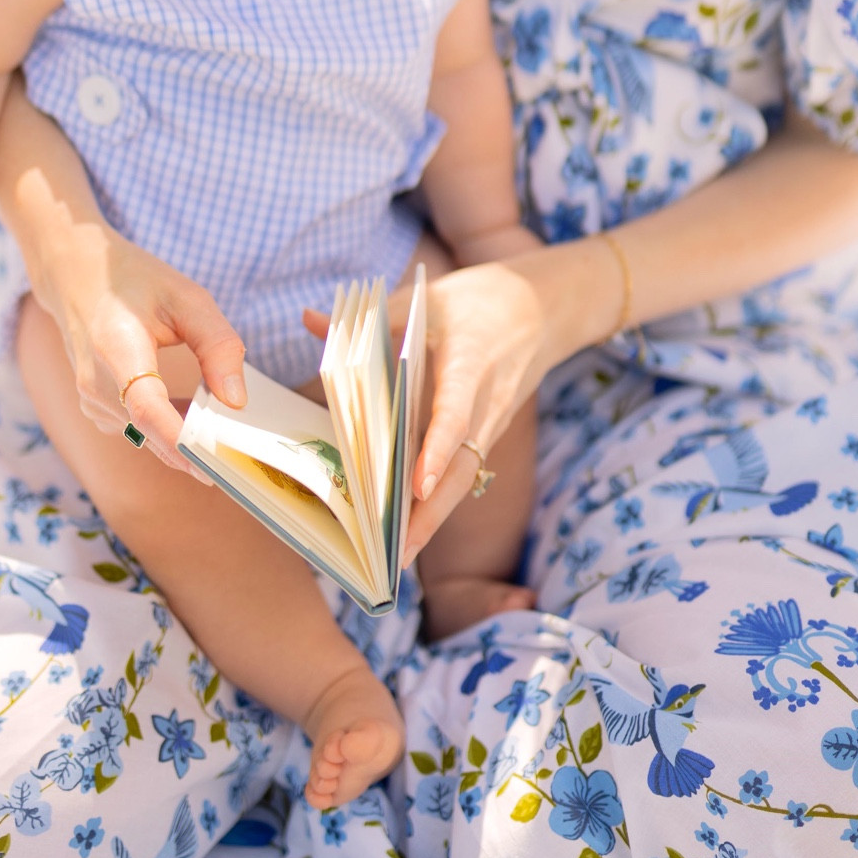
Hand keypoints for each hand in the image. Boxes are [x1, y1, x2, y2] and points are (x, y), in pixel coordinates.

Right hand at [32, 219, 247, 471]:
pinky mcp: (96, 410)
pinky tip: (197, 420)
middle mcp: (95, 383)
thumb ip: (217, 345)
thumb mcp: (186, 298)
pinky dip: (168, 432)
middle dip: (196, 450)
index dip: (179, 438)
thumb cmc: (135, 282)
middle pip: (151, 432)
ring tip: (226, 438)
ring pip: (147, 438)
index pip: (146, 406)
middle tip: (241, 459)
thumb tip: (236, 401)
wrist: (76, 277)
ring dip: (185, 441)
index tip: (213, 461)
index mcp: (116, 348)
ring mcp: (91, 401)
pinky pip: (139, 432)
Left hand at [396, 243, 591, 562]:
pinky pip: (465, 470)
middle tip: (395, 554)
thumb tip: (312, 322)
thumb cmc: (477, 299)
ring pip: (463, 476)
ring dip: (433, 518)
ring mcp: (494, 420)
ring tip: (396, 558)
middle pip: (460, 465)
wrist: (545, 305)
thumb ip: (371, 320)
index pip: (454, 412)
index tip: (416, 485)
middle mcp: (487, 400)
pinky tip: (411, 528)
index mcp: (471, 360)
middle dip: (429, 513)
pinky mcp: (491, 429)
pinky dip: (440, 501)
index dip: (435, 449)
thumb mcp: (426, 298)